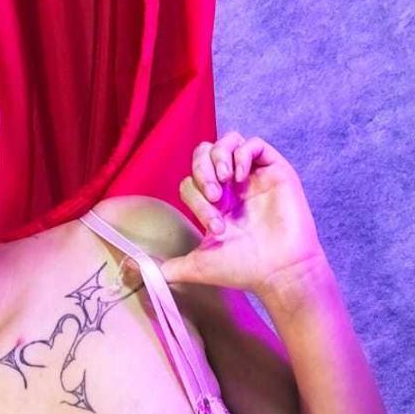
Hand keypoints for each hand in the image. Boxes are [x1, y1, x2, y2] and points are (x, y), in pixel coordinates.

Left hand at [165, 131, 324, 297]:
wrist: (279, 272)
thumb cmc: (243, 270)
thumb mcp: (197, 267)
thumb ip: (167, 266)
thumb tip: (134, 268)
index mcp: (215, 204)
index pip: (191, 181)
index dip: (195, 196)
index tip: (214, 225)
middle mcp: (232, 187)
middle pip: (206, 153)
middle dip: (202, 168)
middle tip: (212, 193)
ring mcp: (254, 177)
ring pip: (229, 141)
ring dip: (219, 156)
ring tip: (224, 181)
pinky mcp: (275, 171)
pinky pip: (254, 144)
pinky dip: (242, 153)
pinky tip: (240, 176)